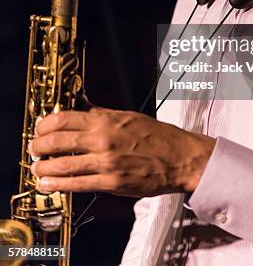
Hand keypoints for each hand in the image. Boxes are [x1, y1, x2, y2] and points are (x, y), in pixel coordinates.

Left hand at [28, 108, 214, 196]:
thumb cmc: (158, 136)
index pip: (64, 118)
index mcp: (107, 120)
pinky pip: (78, 185)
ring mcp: (106, 163)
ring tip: (38, 168)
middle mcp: (103, 140)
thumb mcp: (128, 116)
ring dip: (44, 168)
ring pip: (63, 165)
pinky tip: (50, 183)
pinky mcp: (111, 183)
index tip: (40, 128)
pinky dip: (59, 184)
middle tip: (34, 148)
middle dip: (39, 146)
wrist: (180, 157)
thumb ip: (101, 113)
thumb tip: (82, 106)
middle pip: (58, 141)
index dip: (45, 124)